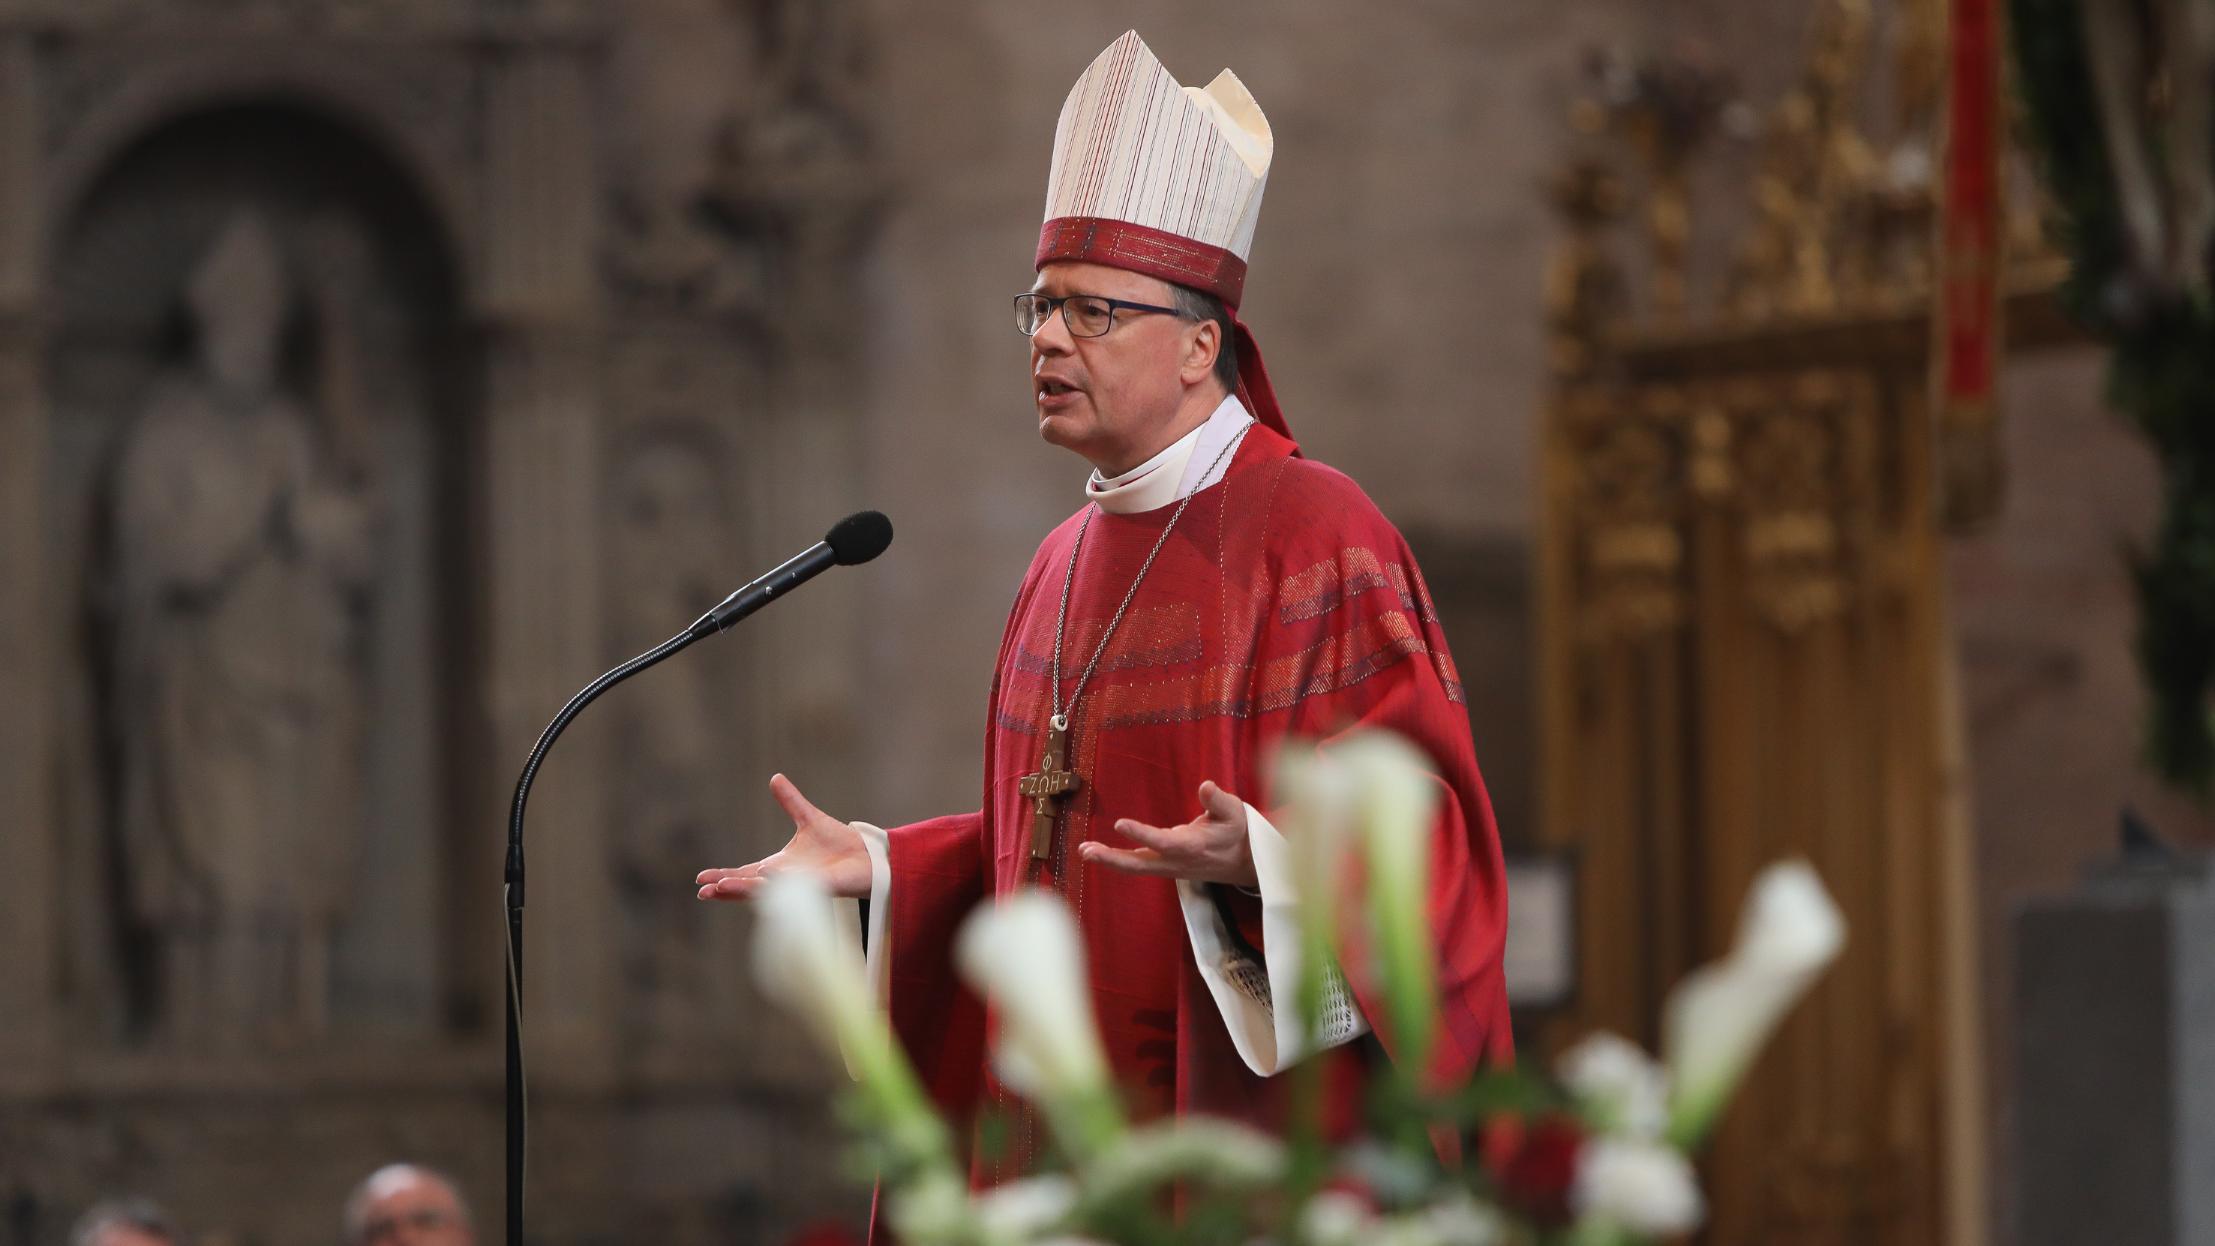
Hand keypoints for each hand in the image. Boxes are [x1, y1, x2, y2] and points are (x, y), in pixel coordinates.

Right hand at [695, 773, 870, 900]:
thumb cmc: (839, 844)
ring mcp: (802, 887)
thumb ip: (791, 802)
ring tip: (724, 886)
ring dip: (746, 889)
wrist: (867, 856)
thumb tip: (775, 778)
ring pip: (769, 892)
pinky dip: (782, 881)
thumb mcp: (809, 819)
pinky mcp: (822, 888)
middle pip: (750, 887)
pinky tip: (766, 873)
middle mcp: (786, 881)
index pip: (745, 874)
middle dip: (728, 888)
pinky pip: (800, 887)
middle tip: (704, 891)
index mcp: (779, 867)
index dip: (724, 876)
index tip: (701, 880)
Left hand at [1080, 780, 1257, 888]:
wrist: (1247, 863)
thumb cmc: (1239, 832)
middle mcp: (1178, 861)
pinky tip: (1100, 853)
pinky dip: (1119, 861)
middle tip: (1086, 851)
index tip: (1119, 823)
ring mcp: (1171, 867)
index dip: (1141, 834)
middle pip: (1141, 865)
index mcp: (1193, 846)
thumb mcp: (1235, 813)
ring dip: (1110, 860)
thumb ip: (1218, 800)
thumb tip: (1205, 785)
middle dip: (1112, 859)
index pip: (1163, 842)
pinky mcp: (1167, 866)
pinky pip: (1140, 866)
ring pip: (1137, 868)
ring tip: (1085, 850)